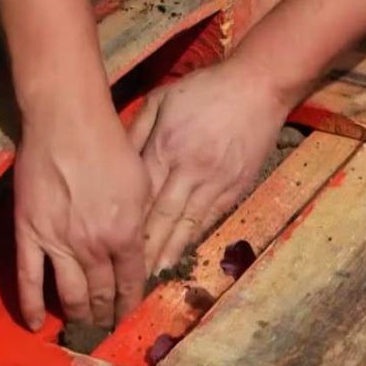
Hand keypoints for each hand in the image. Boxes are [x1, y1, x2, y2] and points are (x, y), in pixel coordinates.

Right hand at [13, 100, 150, 330]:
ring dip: (78, 315)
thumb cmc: (110, 146)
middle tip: (106, 327)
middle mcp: (93, 247)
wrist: (67, 124)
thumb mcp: (141, 183)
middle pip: (101, 292)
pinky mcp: (29, 235)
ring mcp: (58, 244)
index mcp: (125, 235)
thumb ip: (140, 220)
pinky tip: (36, 324)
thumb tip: (140, 245)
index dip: (131, 302)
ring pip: (70, 293)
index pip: (131, 281)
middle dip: (106, 314)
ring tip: (82, 328)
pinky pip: (28, 278)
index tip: (130, 314)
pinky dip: (31, 305)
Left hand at [131, 57, 291, 272]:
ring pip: (188, 226)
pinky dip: (195, 239)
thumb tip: (115, 160)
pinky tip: (183, 256)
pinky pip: (211, 218)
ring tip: (153, 279)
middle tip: (127, 279)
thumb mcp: (162, 99)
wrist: (259, 86)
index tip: (107, 249)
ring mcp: (216, 182)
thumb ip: (137, 130)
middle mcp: (190, 171)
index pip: (140, 197)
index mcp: (166, 148)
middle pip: (162, 219)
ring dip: (170, 254)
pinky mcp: (236, 187)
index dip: (125, 226)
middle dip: (144, 252)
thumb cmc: (206, 89)